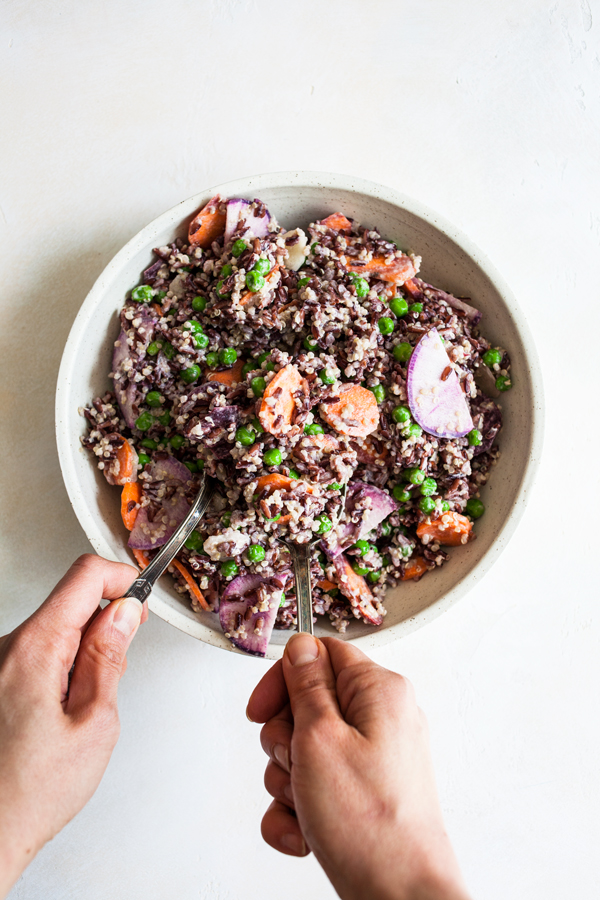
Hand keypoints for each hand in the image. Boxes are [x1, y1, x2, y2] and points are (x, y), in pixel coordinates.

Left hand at [0, 554, 145, 897]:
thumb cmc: (30, 792)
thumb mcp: (95, 721)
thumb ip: (110, 658)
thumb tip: (124, 613)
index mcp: (34, 649)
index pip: (85, 576)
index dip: (122, 580)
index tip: (141, 602)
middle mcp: (7, 647)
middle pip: (71, 602)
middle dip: (106, 627)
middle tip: (115, 675)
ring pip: (56, 630)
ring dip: (83, 654)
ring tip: (83, 708)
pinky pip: (38, 654)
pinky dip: (62, 670)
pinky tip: (62, 713)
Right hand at [247, 634, 470, 899]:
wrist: (400, 897)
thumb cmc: (371, 824)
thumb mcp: (320, 739)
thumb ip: (305, 686)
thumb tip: (301, 646)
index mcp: (379, 692)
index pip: (320, 654)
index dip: (283, 679)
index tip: (261, 711)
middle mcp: (380, 720)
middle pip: (305, 705)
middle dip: (285, 742)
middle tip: (298, 766)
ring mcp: (370, 759)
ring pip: (302, 751)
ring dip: (289, 783)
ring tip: (308, 807)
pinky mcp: (361, 794)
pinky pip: (312, 787)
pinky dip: (299, 811)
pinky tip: (305, 833)